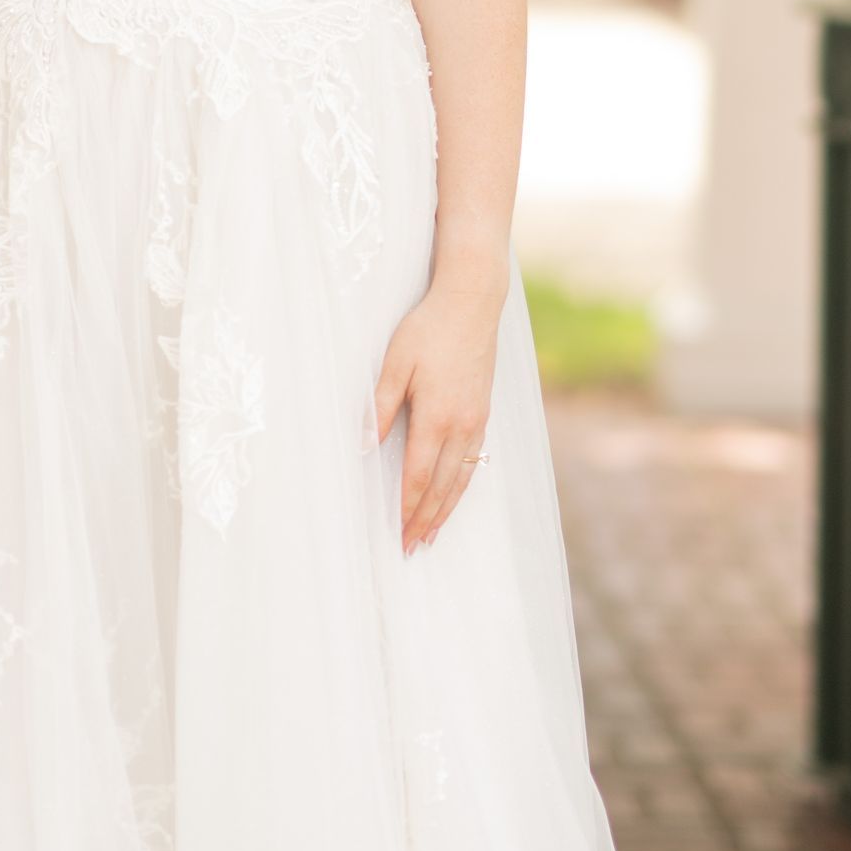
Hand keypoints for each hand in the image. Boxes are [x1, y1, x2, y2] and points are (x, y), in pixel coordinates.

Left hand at [373, 271, 500, 554]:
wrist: (472, 302)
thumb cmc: (427, 329)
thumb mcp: (394, 362)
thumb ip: (380, 405)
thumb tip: (366, 446)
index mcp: (436, 415)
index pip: (417, 474)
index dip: (407, 507)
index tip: (397, 532)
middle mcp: (461, 425)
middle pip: (442, 485)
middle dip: (425, 518)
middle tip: (412, 548)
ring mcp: (477, 420)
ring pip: (462, 477)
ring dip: (446, 509)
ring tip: (432, 534)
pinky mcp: (484, 412)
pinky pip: (474, 460)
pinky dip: (462, 485)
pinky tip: (454, 494)